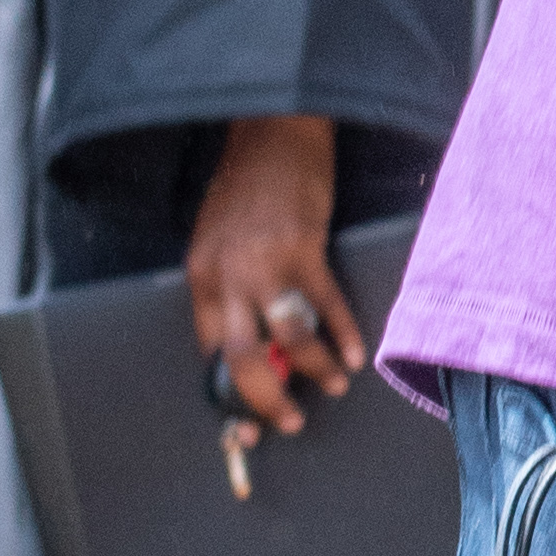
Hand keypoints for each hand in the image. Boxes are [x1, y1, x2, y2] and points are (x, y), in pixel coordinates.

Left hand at [189, 115, 360, 435]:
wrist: (274, 133)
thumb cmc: (247, 186)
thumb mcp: (220, 240)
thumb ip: (230, 289)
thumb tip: (256, 341)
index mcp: (200, 276)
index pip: (210, 350)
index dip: (229, 391)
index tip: (245, 421)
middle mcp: (227, 276)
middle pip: (241, 358)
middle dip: (265, 399)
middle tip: (286, 423)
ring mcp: (266, 263)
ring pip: (288, 338)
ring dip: (314, 369)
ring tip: (334, 384)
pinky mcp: (306, 248)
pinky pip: (326, 305)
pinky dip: (343, 334)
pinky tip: (354, 354)